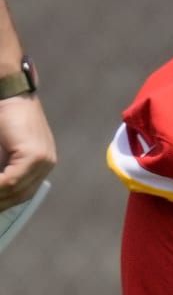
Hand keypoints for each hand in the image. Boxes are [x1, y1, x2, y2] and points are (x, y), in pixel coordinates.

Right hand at [0, 95, 54, 210]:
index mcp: (40, 162)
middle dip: (1, 202)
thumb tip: (3, 185)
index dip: (4, 202)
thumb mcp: (2, 148)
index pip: (23, 192)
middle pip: (20, 195)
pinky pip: (12, 180)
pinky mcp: (34, 155)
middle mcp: (46, 163)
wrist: (9, 92)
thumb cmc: (3, 117)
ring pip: (16, 190)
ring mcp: (43, 160)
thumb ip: (4, 166)